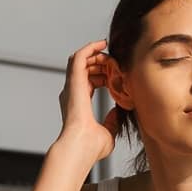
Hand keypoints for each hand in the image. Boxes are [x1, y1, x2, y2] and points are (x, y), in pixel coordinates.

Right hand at [56, 39, 121, 162]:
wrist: (80, 147)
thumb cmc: (91, 147)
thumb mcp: (108, 132)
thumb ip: (112, 121)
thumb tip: (119, 111)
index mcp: (79, 104)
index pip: (90, 83)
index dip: (103, 76)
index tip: (116, 75)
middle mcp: (72, 93)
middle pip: (85, 70)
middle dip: (101, 64)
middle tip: (116, 63)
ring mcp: (72, 86)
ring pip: (81, 60)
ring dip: (96, 54)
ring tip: (110, 51)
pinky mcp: (74, 80)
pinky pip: (80, 56)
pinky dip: (90, 48)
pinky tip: (102, 43)